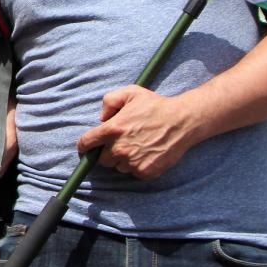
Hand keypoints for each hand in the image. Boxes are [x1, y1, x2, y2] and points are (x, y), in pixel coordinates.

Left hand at [76, 86, 197, 179]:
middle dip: (107, 152)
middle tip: (120, 143)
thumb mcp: (129, 92)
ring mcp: (133, 162)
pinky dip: (137, 166)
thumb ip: (109, 101)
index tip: (85, 148)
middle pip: (102, 160)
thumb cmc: (155, 105)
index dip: (84, 146)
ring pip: (119, 167)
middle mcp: (120, 148)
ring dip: (123, 160)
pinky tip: (147, 153)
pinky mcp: (146, 172)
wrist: (183, 121)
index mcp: (113, 129)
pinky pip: (134, 173)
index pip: (86, 143)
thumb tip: (101, 119)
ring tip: (137, 146)